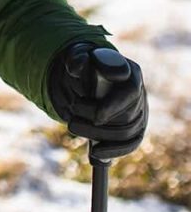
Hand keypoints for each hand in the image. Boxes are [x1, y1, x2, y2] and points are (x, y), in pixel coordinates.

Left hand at [48, 42, 147, 159]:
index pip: (129, 93)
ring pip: (127, 132)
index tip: (96, 116)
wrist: (90, 73)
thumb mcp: (79, 56)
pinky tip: (95, 155)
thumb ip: (76, 59)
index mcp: (131, 72)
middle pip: (127, 117)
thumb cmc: (86, 63)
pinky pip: (131, 143)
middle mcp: (140, 93)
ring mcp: (140, 111)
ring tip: (73, 128)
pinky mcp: (136, 127)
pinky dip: (114, 151)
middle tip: (72, 122)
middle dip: (98, 124)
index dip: (113, 106)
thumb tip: (76, 67)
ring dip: (99, 135)